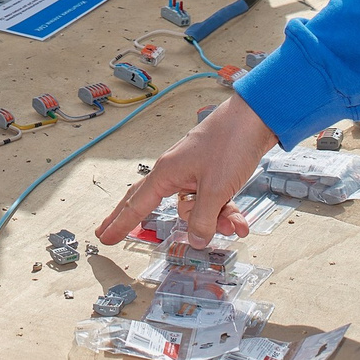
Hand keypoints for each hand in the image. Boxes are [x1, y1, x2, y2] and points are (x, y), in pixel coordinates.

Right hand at [96, 97, 274, 245]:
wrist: (255, 119)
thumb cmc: (230, 144)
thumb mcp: (215, 190)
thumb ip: (203, 219)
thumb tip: (195, 241)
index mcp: (167, 173)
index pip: (136, 204)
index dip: (120, 223)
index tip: (104, 236)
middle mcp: (176, 172)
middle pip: (152, 203)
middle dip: (139, 220)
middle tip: (110, 233)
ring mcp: (194, 172)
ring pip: (195, 208)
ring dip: (214, 219)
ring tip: (235, 224)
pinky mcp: (212, 173)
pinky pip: (211, 201)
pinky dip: (226, 211)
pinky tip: (240, 220)